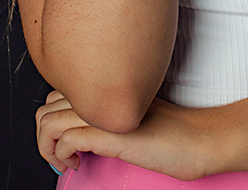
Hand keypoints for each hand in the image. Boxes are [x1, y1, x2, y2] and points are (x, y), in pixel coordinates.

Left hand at [36, 90, 217, 179]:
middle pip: (47, 103)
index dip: (57, 118)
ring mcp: (105, 111)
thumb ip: (112, 110)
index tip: (68, 142)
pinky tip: (77, 164)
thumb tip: (85, 126)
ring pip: (48, 120)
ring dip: (47, 147)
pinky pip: (65, 138)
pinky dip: (61, 155)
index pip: (59, 91)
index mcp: (109, 84)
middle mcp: (103, 91)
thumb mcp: (135, 115)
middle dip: (46, 133)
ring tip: (65, 161)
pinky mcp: (111, 132)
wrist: (201, 138)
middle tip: (63, 153)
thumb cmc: (174, 131)